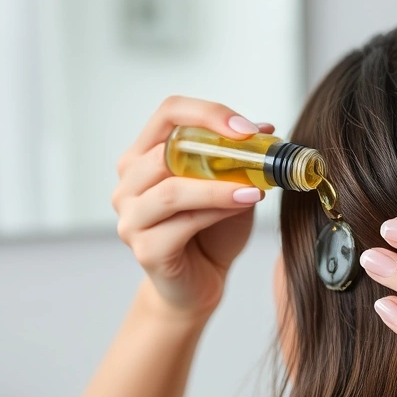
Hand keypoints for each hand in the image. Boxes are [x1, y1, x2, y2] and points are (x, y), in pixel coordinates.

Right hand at [111, 96, 274, 318]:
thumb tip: (267, 130)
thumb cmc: (212, 232)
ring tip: (256, 188)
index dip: (208, 113)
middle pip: (166, 149)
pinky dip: (215, 212)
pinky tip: (243, 204)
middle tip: (260, 155)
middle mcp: (129, 183)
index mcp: (144, 156)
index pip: (169, 113)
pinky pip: (181, 223)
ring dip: (218, 186)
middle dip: (218, 149)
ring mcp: (131, 217)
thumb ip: (240, 159)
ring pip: (172, 190)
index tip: (247, 129)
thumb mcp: (231, 186)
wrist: (200, 283)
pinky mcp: (145, 248)